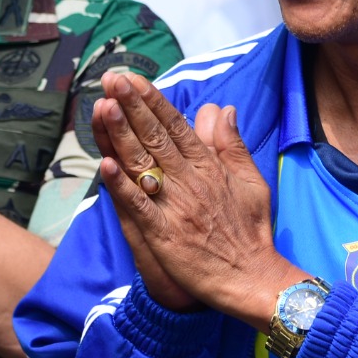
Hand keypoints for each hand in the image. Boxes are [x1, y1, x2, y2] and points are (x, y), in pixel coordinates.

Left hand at [93, 72, 299, 323]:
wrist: (254, 278)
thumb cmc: (252, 232)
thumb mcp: (251, 181)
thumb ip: (232, 145)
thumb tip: (223, 109)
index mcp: (210, 167)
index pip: (176, 126)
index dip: (152, 101)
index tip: (133, 80)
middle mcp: (191, 181)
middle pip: (156, 137)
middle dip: (131, 106)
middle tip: (111, 78)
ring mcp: (176, 207)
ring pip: (144, 164)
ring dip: (121, 135)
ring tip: (103, 106)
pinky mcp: (165, 235)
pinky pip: (140, 206)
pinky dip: (122, 186)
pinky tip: (106, 165)